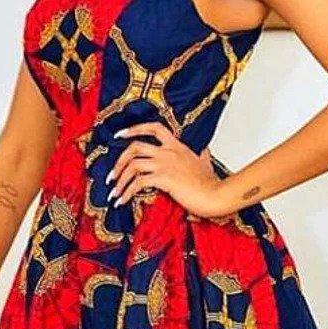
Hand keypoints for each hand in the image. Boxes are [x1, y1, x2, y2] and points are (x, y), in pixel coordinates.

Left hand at [106, 121, 232, 218]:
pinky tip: (123, 201)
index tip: (120, 135)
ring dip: (119, 180)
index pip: (154, 127)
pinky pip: (137, 183)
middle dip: (118, 161)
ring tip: (114, 193)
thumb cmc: (211, 184)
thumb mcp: (206, 163)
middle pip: (135, 147)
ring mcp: (165, 164)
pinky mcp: (164, 179)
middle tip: (111, 175)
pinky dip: (126, 192)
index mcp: (177, 146)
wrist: (216, 195)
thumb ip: (201, 155)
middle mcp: (169, 152)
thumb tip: (204, 151)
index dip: (134, 129)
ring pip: (133, 165)